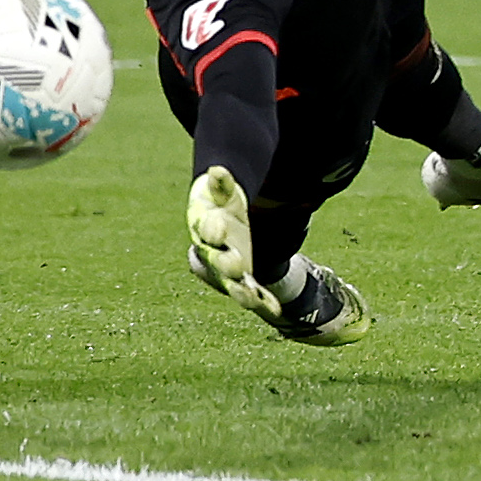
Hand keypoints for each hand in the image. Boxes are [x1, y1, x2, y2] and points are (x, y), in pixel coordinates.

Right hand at [182, 165, 286, 326]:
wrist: (224, 226)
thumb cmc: (220, 206)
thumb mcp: (222, 193)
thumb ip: (222, 184)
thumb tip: (218, 170)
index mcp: (205, 227)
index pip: (205, 228)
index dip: (210, 228)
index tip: (218, 226)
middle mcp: (213, 253)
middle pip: (217, 260)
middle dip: (226, 262)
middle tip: (237, 264)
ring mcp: (228, 269)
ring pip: (232, 283)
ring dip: (241, 290)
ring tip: (250, 297)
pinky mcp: (244, 279)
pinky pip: (253, 292)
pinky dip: (263, 301)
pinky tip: (275, 310)